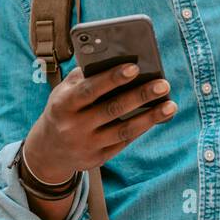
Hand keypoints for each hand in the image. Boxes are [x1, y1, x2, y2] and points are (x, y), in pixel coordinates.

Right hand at [22, 62, 176, 181]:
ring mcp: (86, 144)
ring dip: (150, 117)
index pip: (90, 89)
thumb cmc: (63, 109)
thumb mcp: (64, 91)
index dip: (112, 78)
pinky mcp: (97, 159)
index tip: (135, 67)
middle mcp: (74, 126)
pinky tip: (158, 117)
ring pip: (123, 130)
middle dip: (140, 96)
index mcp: (64, 104)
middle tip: (163, 84)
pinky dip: (142, 128)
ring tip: (170, 105)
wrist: (48, 150)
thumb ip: (85, 76)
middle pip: (112, 109)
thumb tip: (118, 61)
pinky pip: (124, 142)